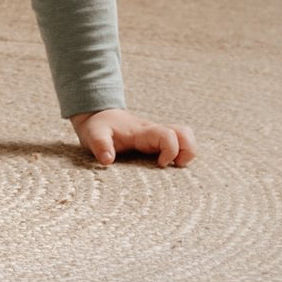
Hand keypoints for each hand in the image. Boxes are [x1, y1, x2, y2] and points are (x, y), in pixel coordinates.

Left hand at [70, 109, 196, 167]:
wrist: (98, 114)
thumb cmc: (98, 126)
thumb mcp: (93, 134)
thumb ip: (100, 145)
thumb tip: (107, 161)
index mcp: (142, 131)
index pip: (168, 135)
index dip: (171, 150)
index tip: (160, 164)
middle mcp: (154, 132)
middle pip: (185, 134)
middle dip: (188, 151)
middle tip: (175, 166)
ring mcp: (157, 135)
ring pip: (185, 137)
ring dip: (187, 152)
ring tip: (173, 166)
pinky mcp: (157, 141)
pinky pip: (178, 143)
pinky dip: (181, 153)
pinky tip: (168, 166)